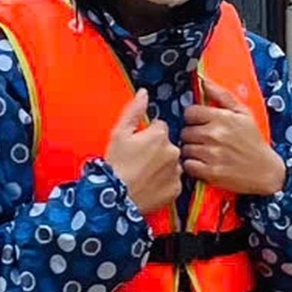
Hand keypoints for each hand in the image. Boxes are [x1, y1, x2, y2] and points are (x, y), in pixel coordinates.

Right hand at [103, 89, 181, 214]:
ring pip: (172, 163)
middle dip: (157, 150)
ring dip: (162, 166)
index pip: (160, 127)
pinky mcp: (177, 189)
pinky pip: (173, 181)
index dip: (148, 134)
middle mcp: (173, 151)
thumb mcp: (119, 133)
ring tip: (144, 173)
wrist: (116, 198)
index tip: (138, 144)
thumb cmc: (115, 166)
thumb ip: (134, 110)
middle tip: (139, 160)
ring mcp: (176, 171)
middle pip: (168, 145)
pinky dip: (164, 182)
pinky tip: (150, 184)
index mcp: (160, 135)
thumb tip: (144, 93)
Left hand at [182, 84, 286, 195]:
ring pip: (185, 149)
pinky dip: (193, 166)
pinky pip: (188, 165)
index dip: (194, 118)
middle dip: (193, 136)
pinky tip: (204, 164)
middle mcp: (215, 135)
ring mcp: (212, 154)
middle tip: (204, 141)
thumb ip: (222, 95)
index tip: (201, 124)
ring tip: (205, 153)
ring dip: (192, 152)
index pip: (190, 112)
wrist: (266, 171)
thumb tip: (203, 80)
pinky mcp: (210, 172)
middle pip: (185, 132)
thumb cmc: (253, 141)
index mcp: (222, 118)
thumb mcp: (243, 113)